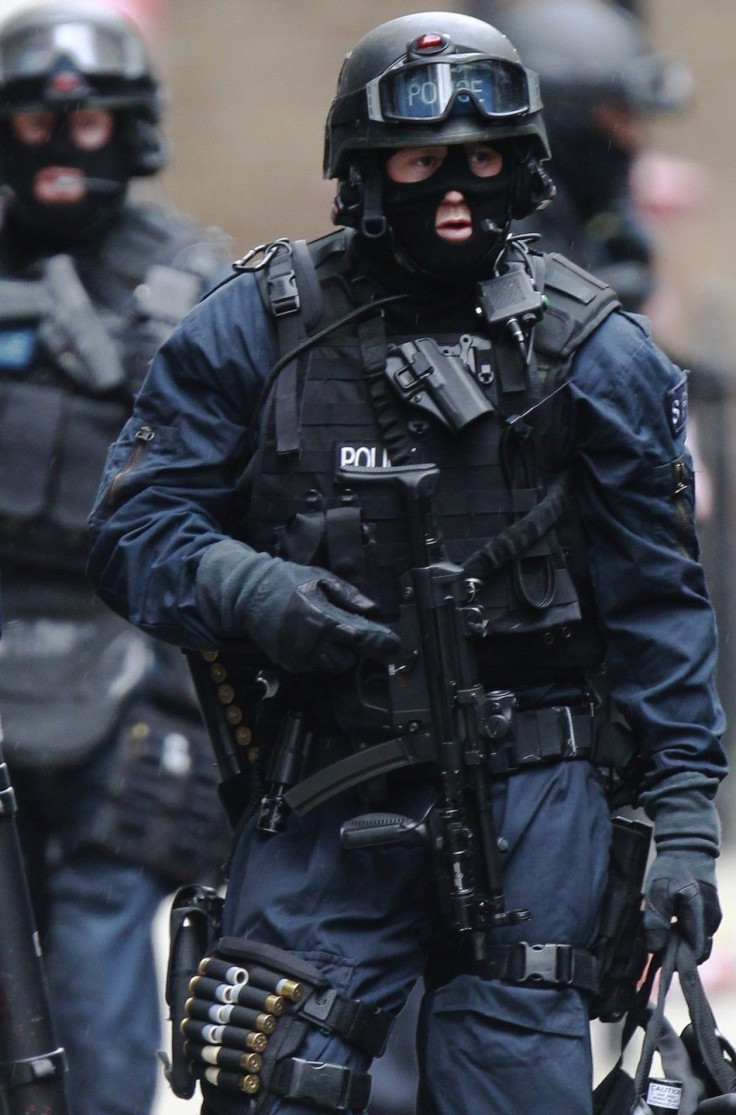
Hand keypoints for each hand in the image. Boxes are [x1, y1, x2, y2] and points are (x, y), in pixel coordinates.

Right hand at [196, 540, 400, 673]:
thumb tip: (373, 609)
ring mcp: (298, 655)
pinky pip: (317, 668)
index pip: (359, 636)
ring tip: (327, 629)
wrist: (250, 594)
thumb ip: (349, 596)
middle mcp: (309, 641)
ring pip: (333, 666)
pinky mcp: (289, 663)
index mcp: (320, 616)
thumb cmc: (288, 582)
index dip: (380, 642)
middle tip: (348, 627)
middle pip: (349, 658)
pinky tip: (314, 638)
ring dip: (339, 653)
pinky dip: (322, 657)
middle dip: (355, 647)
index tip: (395, 646)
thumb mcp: (320, 578)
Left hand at [644, 850, 720, 961]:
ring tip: (664, 929)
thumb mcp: (657, 893)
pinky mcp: (711, 907)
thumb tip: (656, 949)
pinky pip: (700, 927)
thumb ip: (657, 922)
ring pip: (699, 938)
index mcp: (701, 917)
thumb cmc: (671, 869)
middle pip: (699, 949)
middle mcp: (712, 918)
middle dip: (680, 951)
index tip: (662, 957)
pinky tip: (672, 920)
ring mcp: (713, 912)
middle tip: (660, 943)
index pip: (696, 954)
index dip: (680, 960)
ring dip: (683, 940)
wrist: (687, 845)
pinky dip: (687, 930)